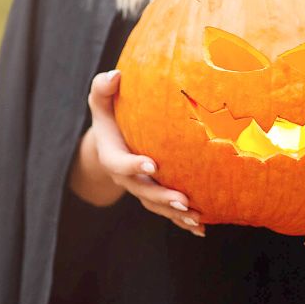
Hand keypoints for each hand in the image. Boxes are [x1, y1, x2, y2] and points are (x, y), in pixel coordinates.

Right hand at [68, 69, 205, 236]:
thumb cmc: (110, 116)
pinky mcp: (153, 195)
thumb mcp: (101, 102)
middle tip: (183, 200)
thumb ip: (104, 89)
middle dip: (163, 197)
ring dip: (176, 215)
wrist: (111, 142)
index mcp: (112, 155)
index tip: (151, 164)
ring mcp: (140, 189)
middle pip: (143, 192)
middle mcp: (126, 178)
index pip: (120, 164)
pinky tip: (203, 228)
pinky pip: (167, 212)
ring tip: (197, 218)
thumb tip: (116, 75)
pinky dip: (183, 222)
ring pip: (157, 206)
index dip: (134, 166)